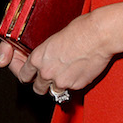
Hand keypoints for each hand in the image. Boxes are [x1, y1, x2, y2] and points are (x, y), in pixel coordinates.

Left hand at [0, 10, 114, 95]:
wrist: (99, 35)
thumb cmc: (81, 30)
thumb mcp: (54, 39)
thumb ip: (47, 53)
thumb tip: (47, 59)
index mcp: (38, 57)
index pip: (23, 75)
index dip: (26, 75)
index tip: (29, 76)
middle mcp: (47, 72)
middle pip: (37, 88)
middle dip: (43, 84)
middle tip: (50, 77)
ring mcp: (61, 81)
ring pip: (54, 91)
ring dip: (58, 85)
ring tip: (66, 74)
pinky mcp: (76, 85)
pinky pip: (71, 89)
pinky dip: (74, 83)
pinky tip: (79, 71)